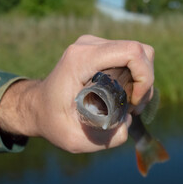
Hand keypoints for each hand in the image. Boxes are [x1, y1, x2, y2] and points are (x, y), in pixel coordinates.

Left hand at [0, 35, 154, 152]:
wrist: (37, 106)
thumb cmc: (52, 122)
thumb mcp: (74, 139)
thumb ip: (107, 139)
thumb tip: (129, 124)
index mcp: (81, 59)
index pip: (131, 52)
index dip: (144, 77)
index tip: (134, 103)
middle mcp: (88, 45)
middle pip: (140, 51)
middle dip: (146, 82)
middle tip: (134, 108)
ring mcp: (94, 44)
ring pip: (138, 53)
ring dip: (142, 80)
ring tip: (130, 104)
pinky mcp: (99, 48)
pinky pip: (129, 56)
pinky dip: (135, 75)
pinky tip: (125, 95)